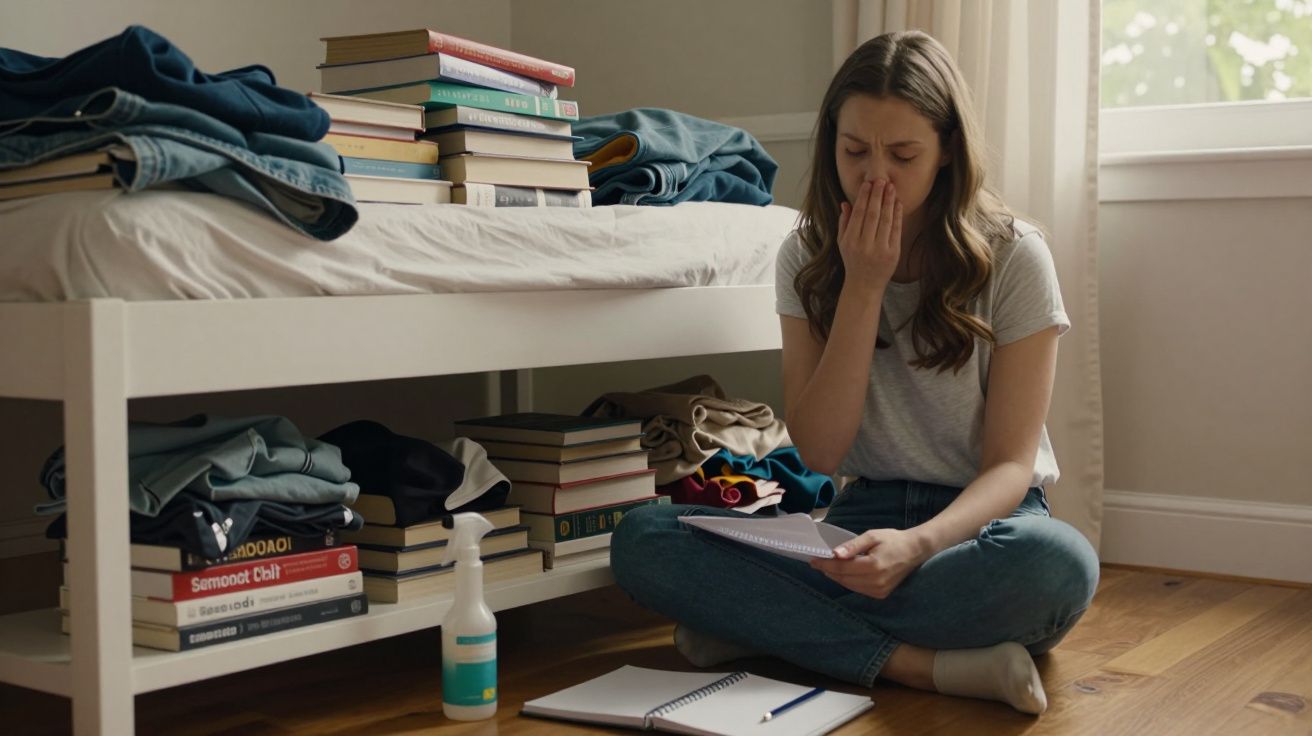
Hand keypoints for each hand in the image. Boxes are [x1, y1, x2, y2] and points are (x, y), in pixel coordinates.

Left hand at [810, 527, 930, 598]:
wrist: (915, 551)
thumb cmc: (893, 540)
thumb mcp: (872, 536)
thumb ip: (852, 546)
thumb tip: (835, 554)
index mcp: (873, 566)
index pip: (842, 568)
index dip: (825, 565)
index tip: (813, 560)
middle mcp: (876, 582)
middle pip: (843, 579)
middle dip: (828, 571)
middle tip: (817, 562)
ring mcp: (880, 590)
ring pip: (849, 586)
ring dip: (837, 577)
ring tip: (827, 567)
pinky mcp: (881, 594)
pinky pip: (858, 589)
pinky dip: (848, 582)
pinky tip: (843, 574)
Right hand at [837, 178, 902, 292]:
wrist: (864, 285)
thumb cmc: (852, 261)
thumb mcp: (842, 243)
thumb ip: (844, 222)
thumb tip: (845, 203)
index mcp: (850, 241)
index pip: (858, 214)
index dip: (864, 198)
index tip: (868, 184)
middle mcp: (864, 245)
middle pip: (872, 215)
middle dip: (877, 196)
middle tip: (881, 180)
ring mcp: (879, 250)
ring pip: (885, 221)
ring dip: (889, 202)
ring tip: (891, 187)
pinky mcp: (893, 253)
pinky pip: (896, 230)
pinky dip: (897, 215)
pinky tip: (898, 203)